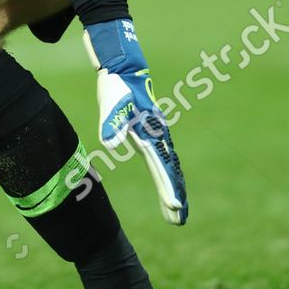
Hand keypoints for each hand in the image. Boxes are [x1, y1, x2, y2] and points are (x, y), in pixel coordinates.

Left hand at [83, 19, 187, 224]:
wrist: (121, 66)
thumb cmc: (115, 86)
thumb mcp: (110, 104)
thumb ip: (111, 124)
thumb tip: (109, 144)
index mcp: (151, 133)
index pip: (162, 166)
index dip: (168, 188)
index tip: (174, 208)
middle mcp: (158, 135)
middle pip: (170, 171)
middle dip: (175, 196)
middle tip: (178, 221)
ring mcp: (156, 134)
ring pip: (168, 167)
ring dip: (172, 188)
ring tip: (175, 213)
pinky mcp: (150, 132)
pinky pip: (163, 160)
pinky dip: (166, 176)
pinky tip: (166, 184)